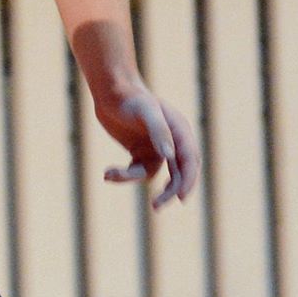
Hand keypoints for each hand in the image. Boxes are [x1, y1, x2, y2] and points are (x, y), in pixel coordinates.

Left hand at [93, 85, 201, 208]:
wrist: (111, 90)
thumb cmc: (131, 97)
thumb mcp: (146, 111)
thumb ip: (160, 132)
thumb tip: (170, 157)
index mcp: (180, 131)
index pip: (190, 160)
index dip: (188, 180)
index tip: (180, 198)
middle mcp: (171, 142)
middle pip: (178, 173)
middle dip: (169, 191)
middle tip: (157, 206)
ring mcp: (155, 148)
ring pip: (152, 174)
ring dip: (132, 178)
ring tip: (110, 174)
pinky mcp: (139, 152)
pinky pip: (135, 171)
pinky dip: (123, 175)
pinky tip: (107, 173)